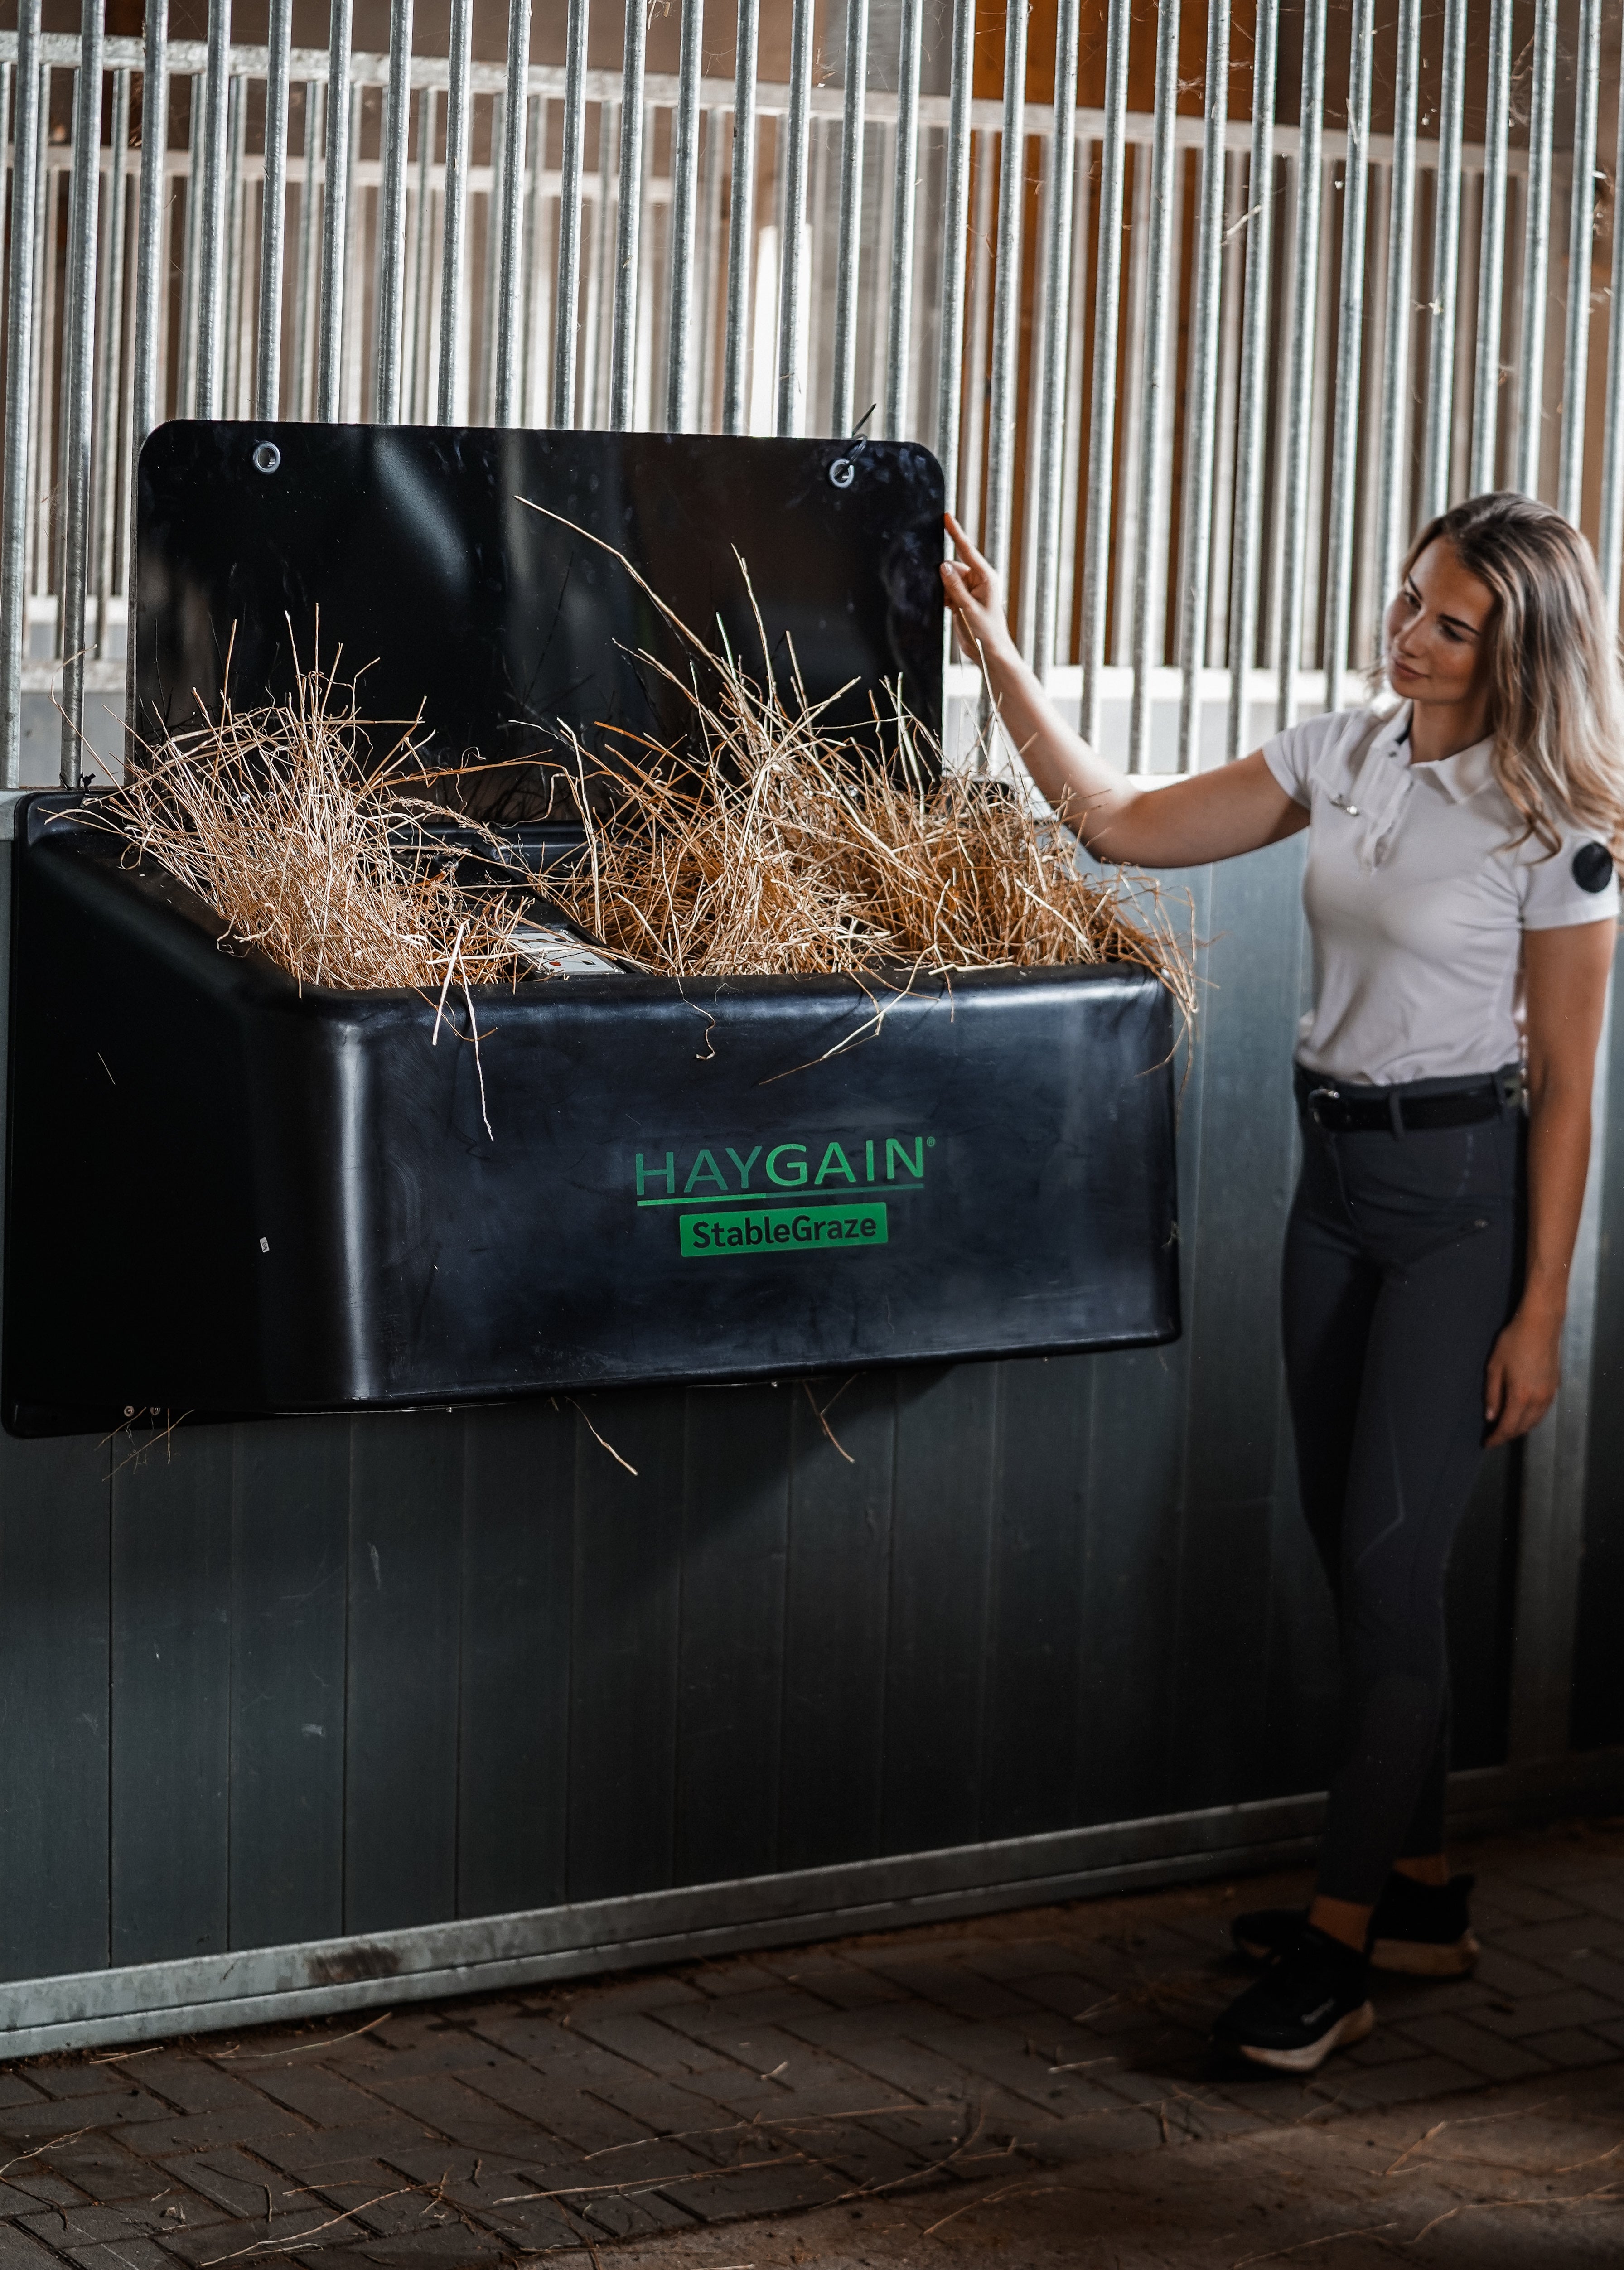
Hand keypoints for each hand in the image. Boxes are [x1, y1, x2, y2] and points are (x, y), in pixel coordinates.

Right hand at [940, 511, 1015, 667]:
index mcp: (986, 577)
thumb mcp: (968, 608)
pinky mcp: (964, 600)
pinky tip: (946, 609)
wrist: (991, 653)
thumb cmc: (986, 632)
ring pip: (949, 581)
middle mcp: (979, 580)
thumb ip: (954, 586)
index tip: (946, 516)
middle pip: (954, 567)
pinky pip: (948, 592)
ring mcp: (971, 590)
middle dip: (944, 577)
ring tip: (951, 608)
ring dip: (944, 591)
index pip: (967, 550)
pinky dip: (944, 598)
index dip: (956, 533)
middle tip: (947, 597)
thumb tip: (942, 565)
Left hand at [1484, 1303, 1562, 1445]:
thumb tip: (1490, 1417)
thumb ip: (1492, 1394)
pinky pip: (1542, 1411)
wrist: (1541, 1325)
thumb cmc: (1513, 1342)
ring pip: (1535, 1421)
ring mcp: (1549, 1394)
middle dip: (1508, 1435)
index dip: (1497, 1438)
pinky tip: (1522, 1414)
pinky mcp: (1555, 1387)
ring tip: (1506, 1427)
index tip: (1487, 1443)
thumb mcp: (1494, 1366)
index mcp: (1520, 1396)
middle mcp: (1538, 1399)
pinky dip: (1531, 1418)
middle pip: (1523, 1428)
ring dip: (1520, 1428)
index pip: (1508, 1427)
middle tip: (1494, 1436)